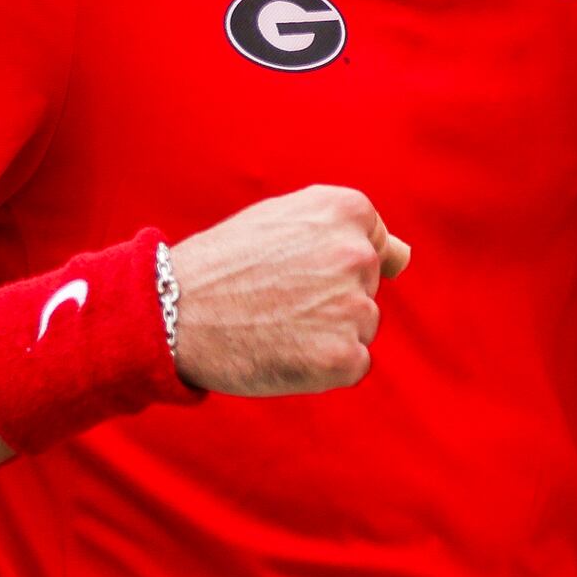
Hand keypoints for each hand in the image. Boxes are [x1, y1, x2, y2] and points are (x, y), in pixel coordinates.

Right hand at [164, 185, 403, 395]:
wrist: (172, 313)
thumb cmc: (226, 264)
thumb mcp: (285, 219)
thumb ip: (349, 230)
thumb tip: (404, 256)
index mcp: (346, 210)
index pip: (375, 246)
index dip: (327, 265)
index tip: (291, 270)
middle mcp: (357, 254)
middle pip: (368, 289)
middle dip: (332, 298)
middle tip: (276, 299)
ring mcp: (352, 306)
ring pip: (362, 327)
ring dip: (329, 333)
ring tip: (276, 324)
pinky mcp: (344, 356)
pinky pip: (353, 364)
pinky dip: (323, 366)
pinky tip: (284, 352)